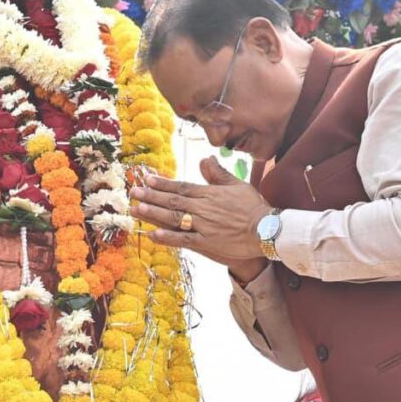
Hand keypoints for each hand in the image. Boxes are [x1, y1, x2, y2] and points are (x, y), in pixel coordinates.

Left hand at [131, 156, 271, 261]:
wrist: (267, 230)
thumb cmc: (253, 207)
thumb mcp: (237, 184)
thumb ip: (218, 173)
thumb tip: (205, 158)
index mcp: (208, 193)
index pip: (181, 186)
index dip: (162, 183)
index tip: (146, 179)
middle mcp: (202, 208)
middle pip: (172, 201)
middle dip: (151, 196)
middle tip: (133, 192)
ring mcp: (203, 226)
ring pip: (173, 218)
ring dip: (153, 213)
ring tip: (136, 209)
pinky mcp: (207, 243)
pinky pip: (183, 240)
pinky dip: (168, 238)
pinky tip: (153, 235)